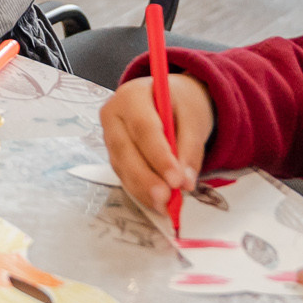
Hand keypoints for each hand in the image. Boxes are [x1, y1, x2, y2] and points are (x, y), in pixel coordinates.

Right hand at [99, 74, 213, 215]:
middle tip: (167, 198)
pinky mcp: (114, 155)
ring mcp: (109, 136)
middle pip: (125, 149)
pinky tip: (158, 204)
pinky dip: (141, 192)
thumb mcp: (193, 118)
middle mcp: (113, 115)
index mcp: (132, 96)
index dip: (158, 155)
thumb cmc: (180, 105)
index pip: (142, 127)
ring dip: (143, 189)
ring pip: (122, 166)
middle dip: (146, 177)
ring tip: (166, 206)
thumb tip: (185, 182)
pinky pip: (124, 176)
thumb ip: (190, 148)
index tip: (176, 179)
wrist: (170, 101)